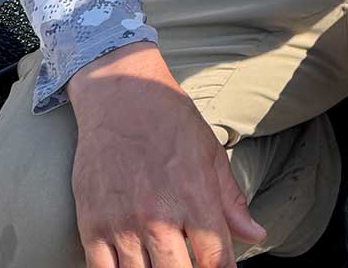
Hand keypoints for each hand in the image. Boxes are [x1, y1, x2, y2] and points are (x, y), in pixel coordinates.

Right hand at [68, 42, 265, 267]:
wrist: (121, 96)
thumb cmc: (171, 122)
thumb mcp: (211, 154)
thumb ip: (231, 201)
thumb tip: (255, 235)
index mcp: (195, 197)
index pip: (215, 259)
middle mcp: (158, 216)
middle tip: (191, 261)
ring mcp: (121, 224)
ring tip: (164, 259)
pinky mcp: (91, 226)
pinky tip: (134, 264)